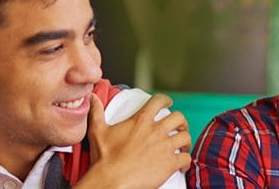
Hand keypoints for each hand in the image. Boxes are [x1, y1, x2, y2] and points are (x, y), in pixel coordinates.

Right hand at [75, 93, 190, 188]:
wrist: (112, 180)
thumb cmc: (105, 158)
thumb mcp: (98, 131)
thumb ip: (97, 113)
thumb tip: (92, 98)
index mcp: (141, 121)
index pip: (158, 101)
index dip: (165, 100)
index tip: (168, 103)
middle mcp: (156, 131)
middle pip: (178, 118)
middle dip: (181, 122)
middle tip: (179, 127)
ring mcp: (165, 147)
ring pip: (186, 137)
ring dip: (186, 141)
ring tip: (183, 146)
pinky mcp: (170, 163)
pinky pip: (187, 158)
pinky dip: (186, 161)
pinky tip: (182, 165)